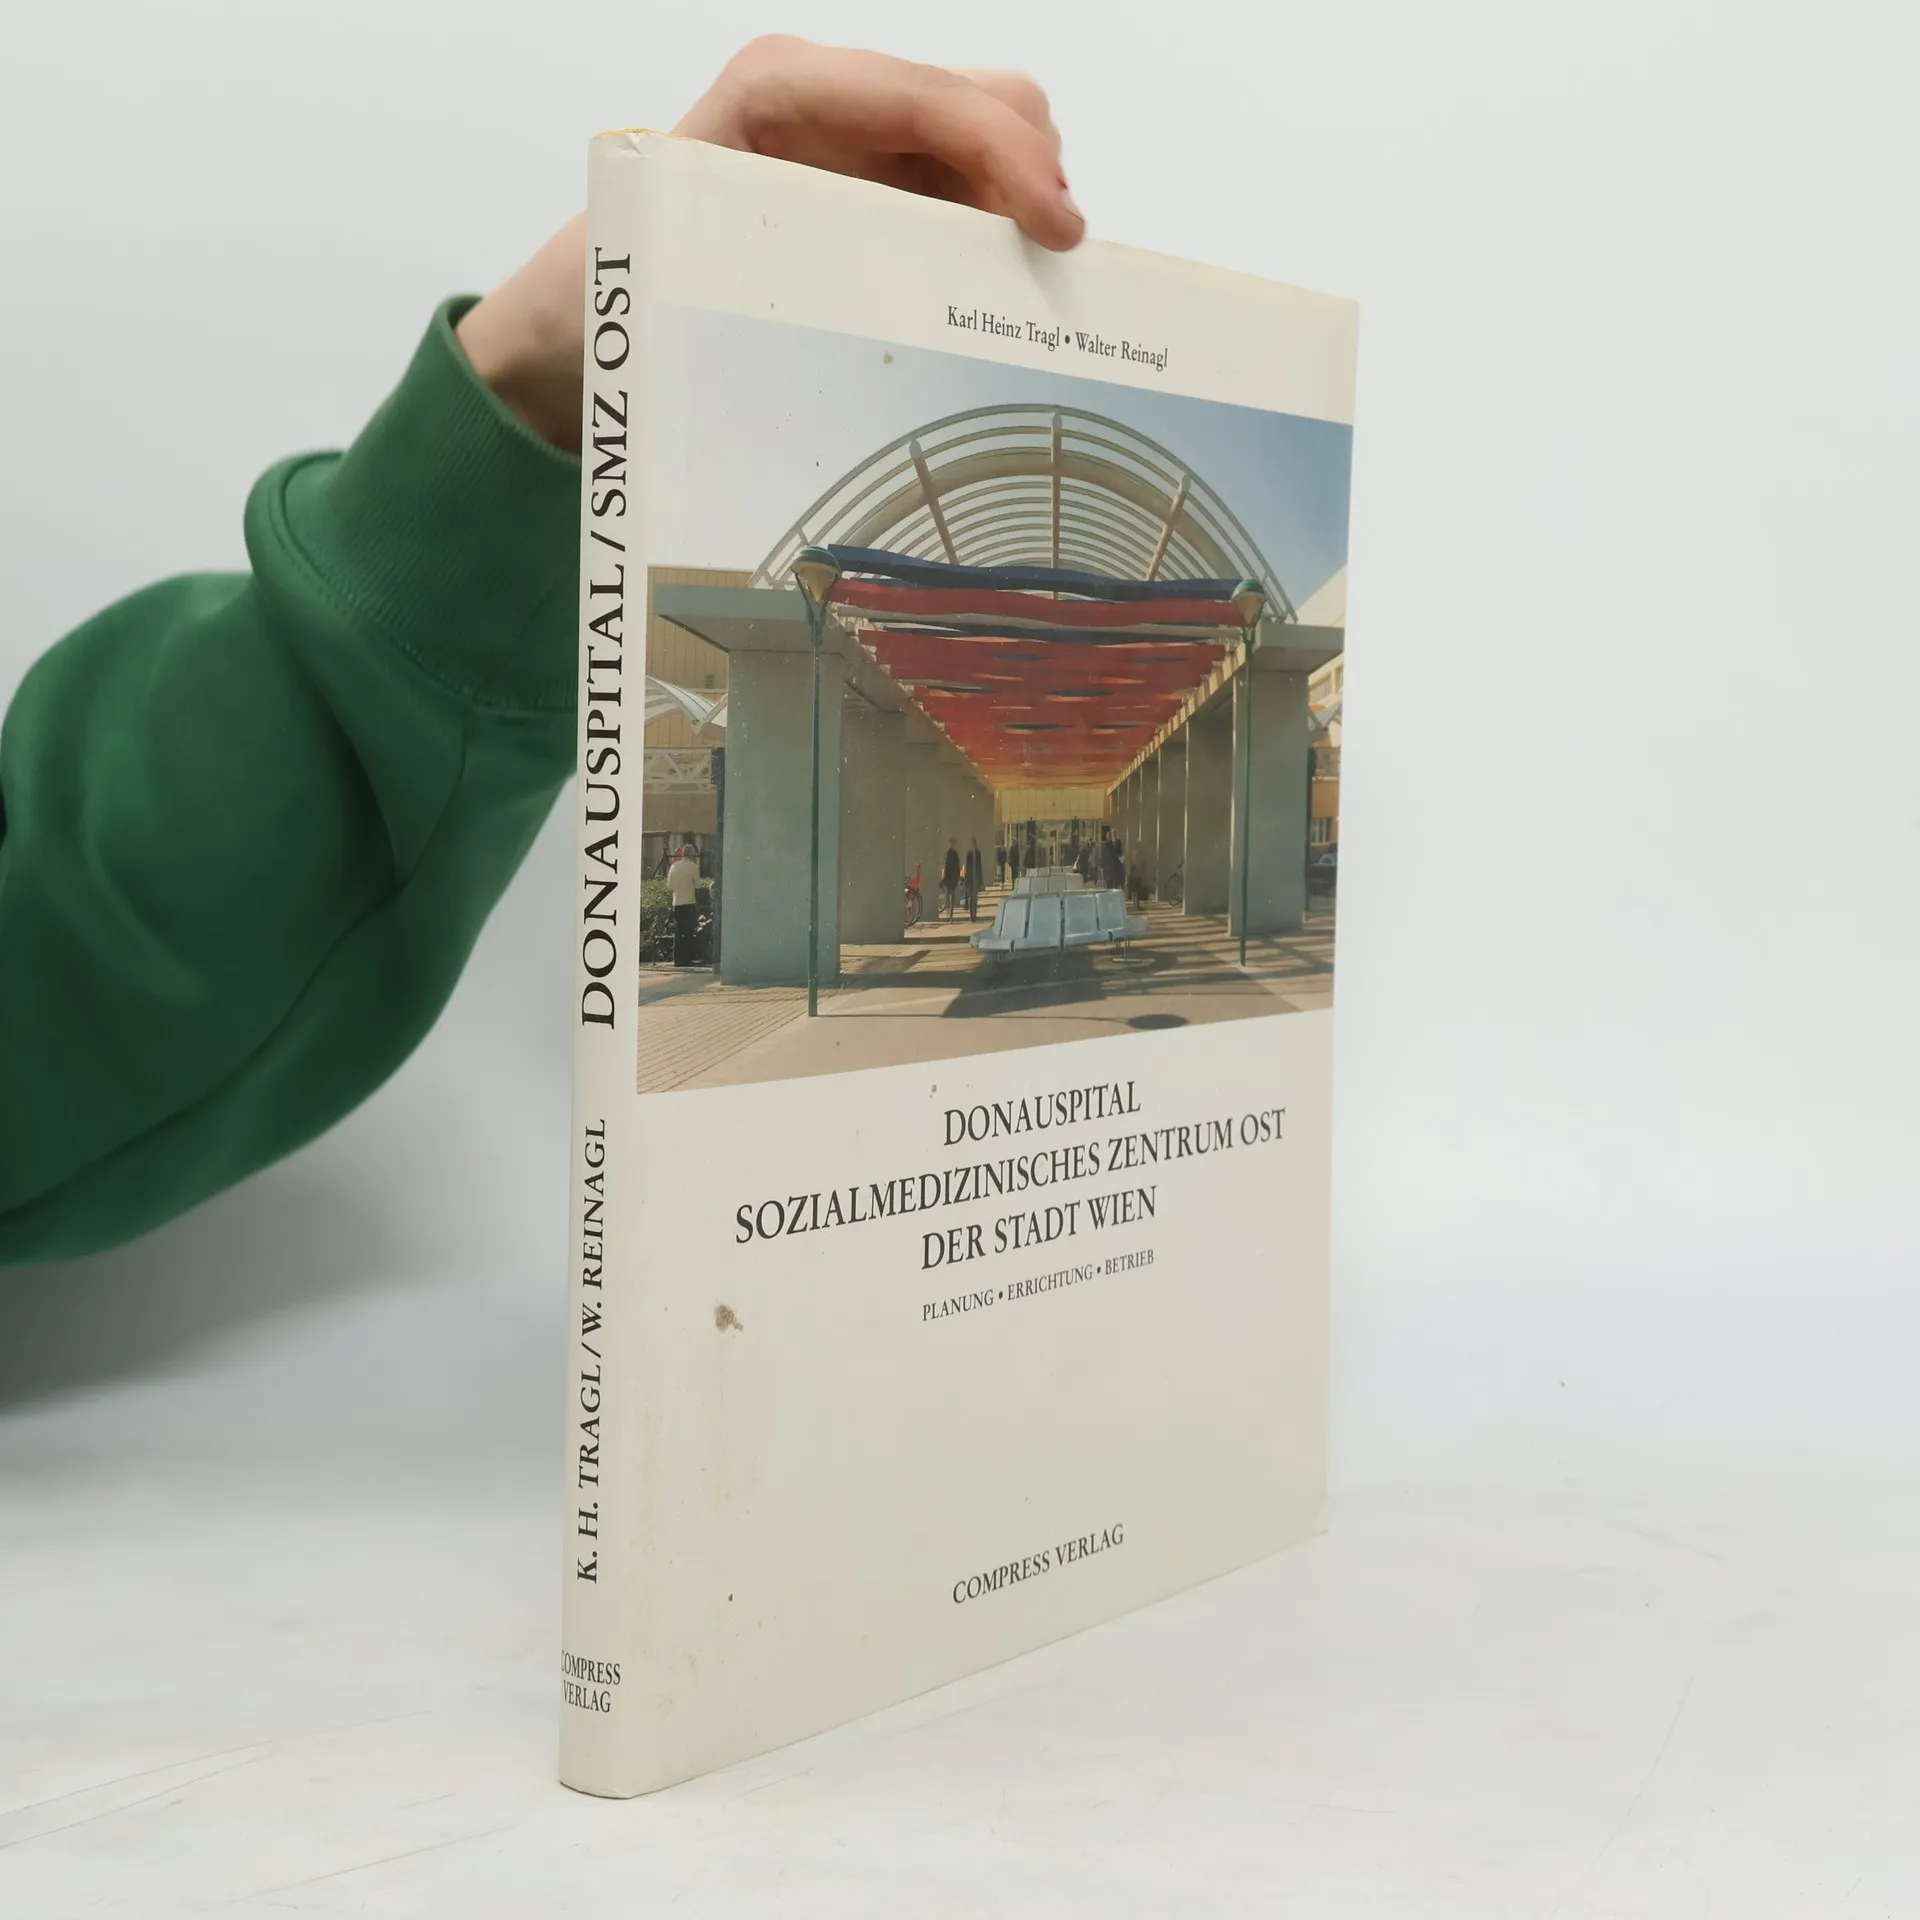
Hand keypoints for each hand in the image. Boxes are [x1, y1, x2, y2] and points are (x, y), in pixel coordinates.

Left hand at [458, 37, 1082, 451]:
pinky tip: (996, 303)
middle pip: (985, 100)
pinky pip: (972, 192)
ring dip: (1023, 216)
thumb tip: (891, 345)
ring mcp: (860, 139)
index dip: (1005, 153)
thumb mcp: (684, 282)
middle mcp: (828, 100)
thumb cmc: (618, 301)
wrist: (578, 320)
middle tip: (1048, 280)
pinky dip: (1002, 240)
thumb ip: (778, 286)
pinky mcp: (880, 185)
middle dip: (1032, 179)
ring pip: (994, 143)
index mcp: (775, 97)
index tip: (1058, 228)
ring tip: (1022, 302)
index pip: (922, 95)